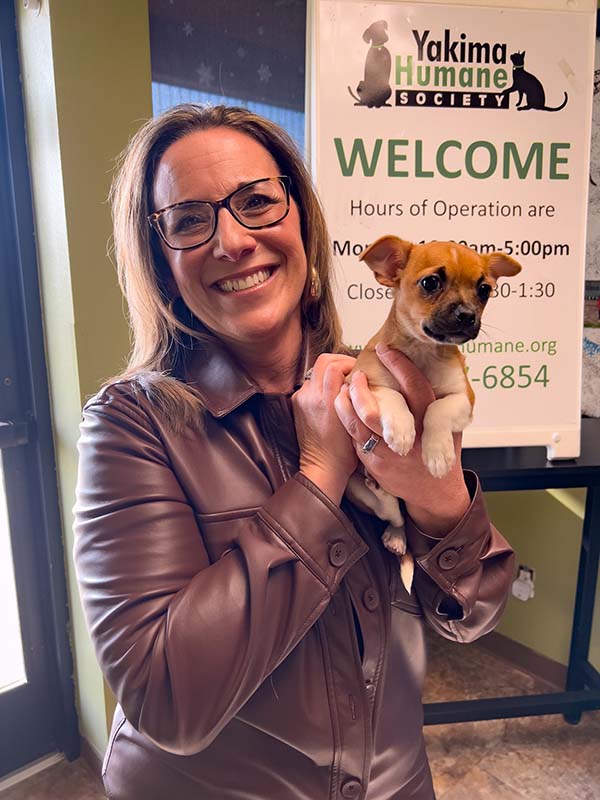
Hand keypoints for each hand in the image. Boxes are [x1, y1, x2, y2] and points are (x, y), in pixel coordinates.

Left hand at [292, 353, 357, 504]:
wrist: (322, 467)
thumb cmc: (343, 450)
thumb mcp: (356, 421)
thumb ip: (354, 396)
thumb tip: (355, 378)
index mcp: (326, 401)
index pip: (334, 365)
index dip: (348, 363)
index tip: (358, 371)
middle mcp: (310, 396)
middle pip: (323, 362)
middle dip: (339, 362)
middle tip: (351, 372)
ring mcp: (301, 399)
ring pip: (315, 372)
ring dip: (330, 373)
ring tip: (342, 384)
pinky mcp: (297, 404)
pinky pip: (310, 384)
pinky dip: (321, 384)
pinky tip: (330, 395)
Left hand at [334, 344, 469, 534]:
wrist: (434, 492)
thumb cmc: (440, 450)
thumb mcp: (452, 422)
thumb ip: (447, 392)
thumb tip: (459, 358)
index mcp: (430, 422)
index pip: (414, 388)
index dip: (399, 366)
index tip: (384, 348)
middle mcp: (408, 439)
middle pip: (376, 410)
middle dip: (361, 389)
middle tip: (355, 374)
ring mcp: (388, 454)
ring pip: (358, 425)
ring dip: (346, 405)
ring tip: (342, 390)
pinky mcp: (374, 465)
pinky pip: (355, 439)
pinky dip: (347, 423)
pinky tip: (342, 410)